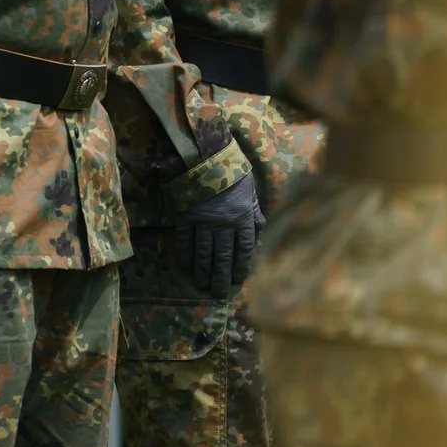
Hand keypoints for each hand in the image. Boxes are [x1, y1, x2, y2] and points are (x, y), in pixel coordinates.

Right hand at [173, 173, 262, 299]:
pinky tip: (186, 264)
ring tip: (202, 284)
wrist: (204, 153)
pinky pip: (185, 239)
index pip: (244, 248)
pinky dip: (185, 252)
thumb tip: (261, 226)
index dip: (242, 266)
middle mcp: (223, 224)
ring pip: (203, 252)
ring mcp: (202, 221)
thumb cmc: (231, 169)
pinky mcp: (185, 215)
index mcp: (242, 217)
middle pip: (223, 256)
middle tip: (218, 292)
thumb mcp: (249, 187)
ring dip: (203, 270)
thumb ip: (254, 209)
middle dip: (221, 276)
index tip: (239, 280)